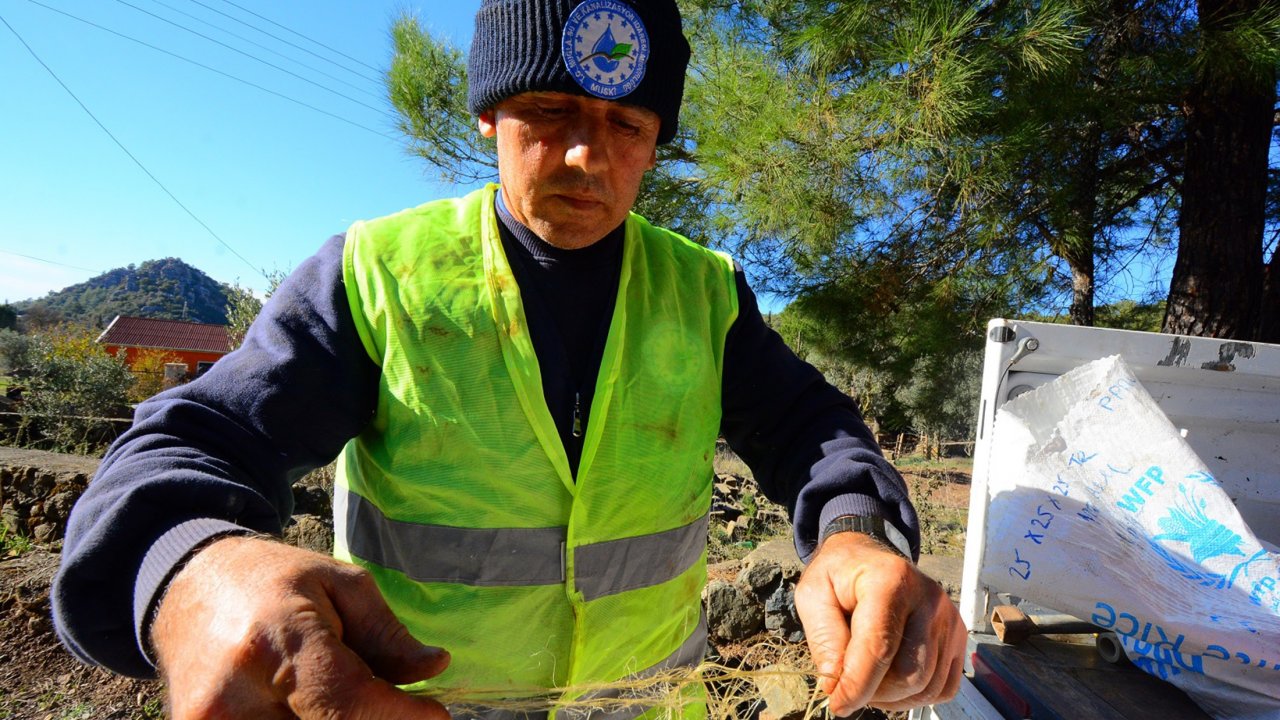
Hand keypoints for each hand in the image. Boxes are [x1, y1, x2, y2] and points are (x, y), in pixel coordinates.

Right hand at [151, 535, 451, 718]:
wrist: (186, 588)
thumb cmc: (274, 580)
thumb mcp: (340, 584)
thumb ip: (387, 634)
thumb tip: (435, 668)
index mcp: (277, 641)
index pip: (349, 702)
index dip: (400, 716)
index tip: (436, 715)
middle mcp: (234, 696)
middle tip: (394, 706)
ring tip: (348, 698)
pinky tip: (317, 707)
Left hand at [795, 531, 964, 714]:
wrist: (866, 557)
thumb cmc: (838, 577)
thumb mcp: (813, 595)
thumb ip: (824, 639)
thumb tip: (836, 684)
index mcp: (890, 581)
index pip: (879, 648)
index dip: (857, 685)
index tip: (837, 704)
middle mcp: (928, 598)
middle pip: (909, 674)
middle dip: (874, 693)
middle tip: (848, 685)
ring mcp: (948, 617)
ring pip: (927, 686)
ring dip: (893, 697)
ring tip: (867, 680)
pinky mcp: (957, 634)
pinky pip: (943, 687)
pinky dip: (916, 695)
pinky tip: (891, 680)